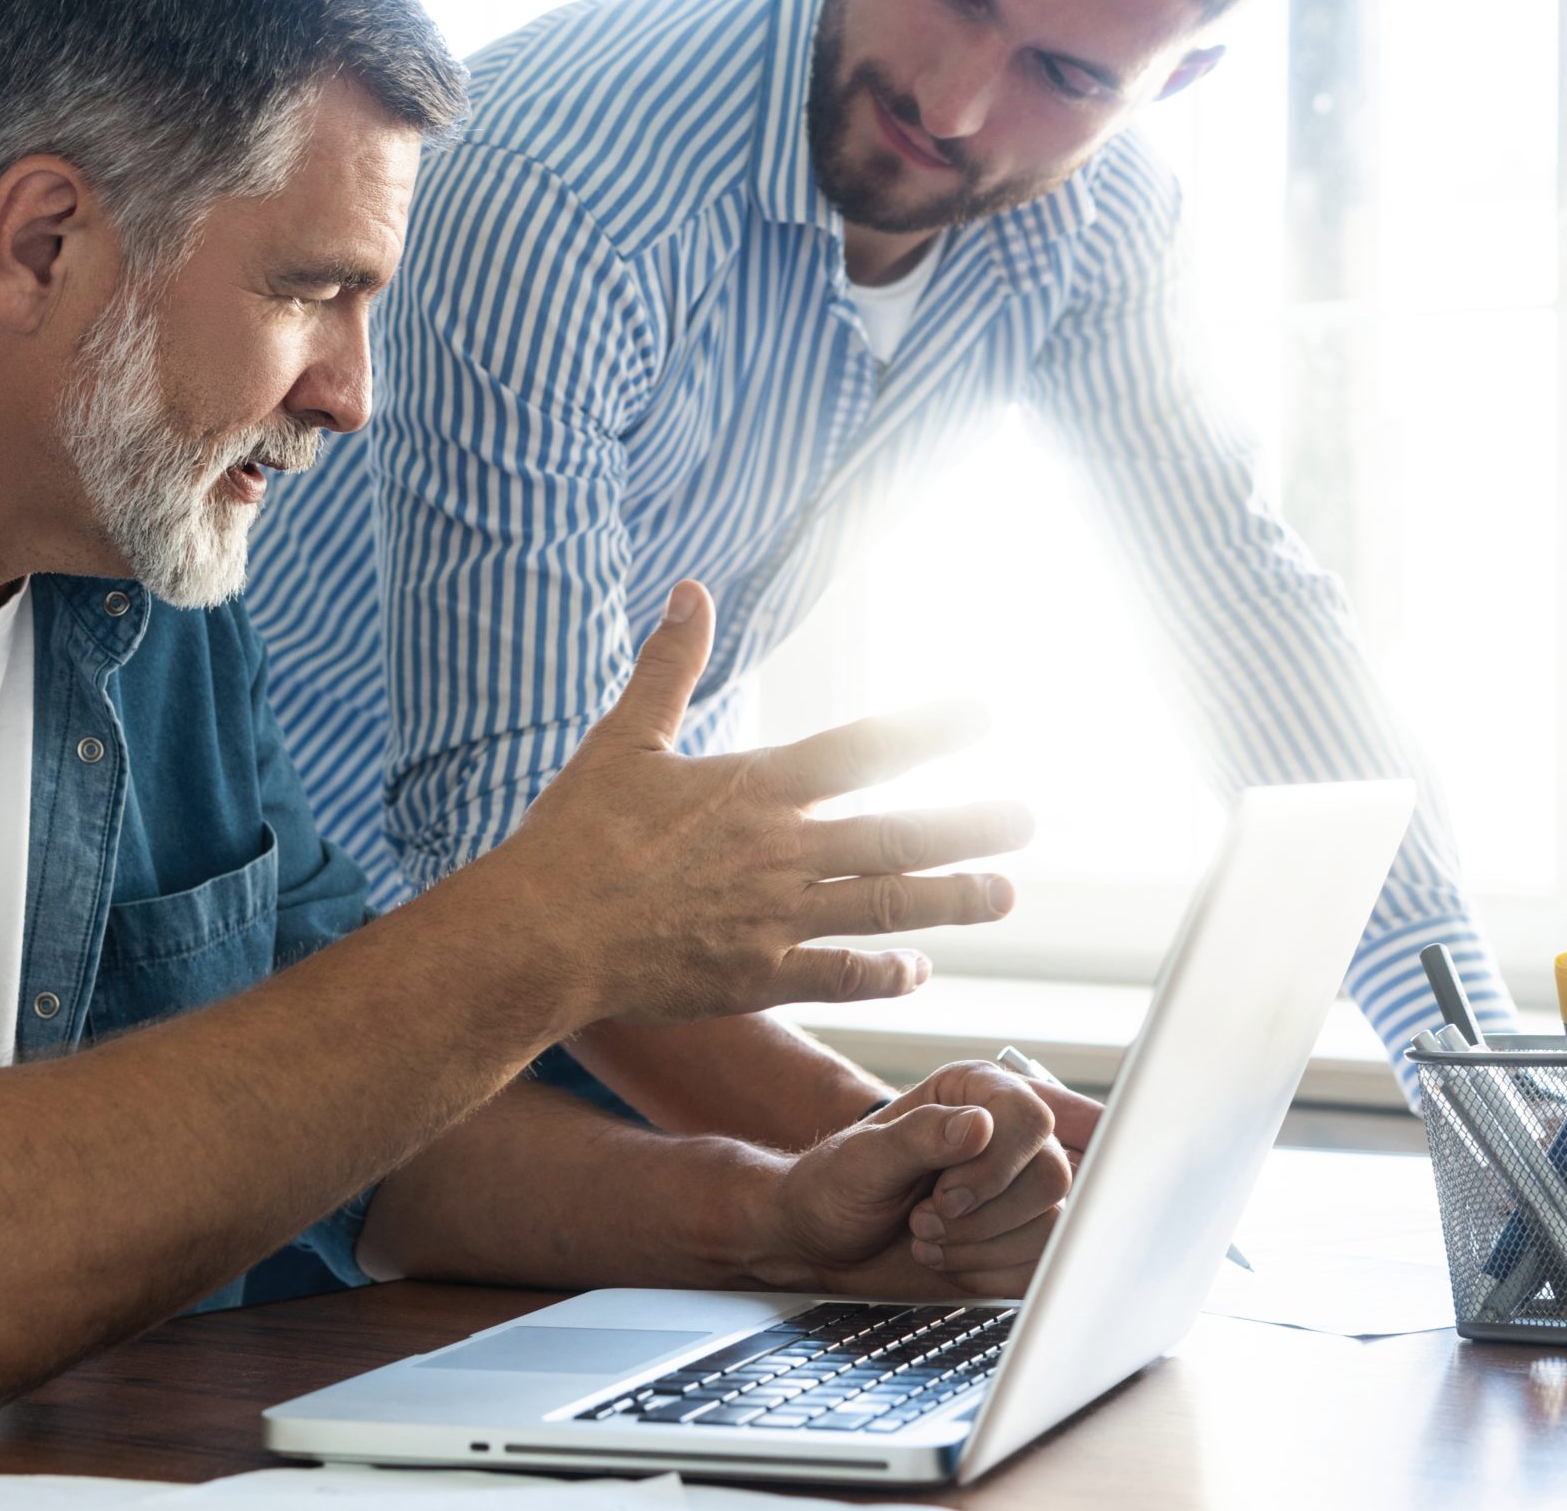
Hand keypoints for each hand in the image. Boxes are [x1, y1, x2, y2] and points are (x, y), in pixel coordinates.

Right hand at [478, 581, 1033, 1026]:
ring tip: (1006, 892)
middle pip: (897, 834)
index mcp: (755, 787)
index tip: (986, 716)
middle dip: (969, 824)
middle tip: (1027, 819)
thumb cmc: (575, 835)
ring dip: (952, 898)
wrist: (539, 933)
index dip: (930, 729)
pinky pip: (839, 976)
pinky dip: (885, 974)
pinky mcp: (757, 977)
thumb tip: (689, 590)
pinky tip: (919, 969)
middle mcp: (780, 851)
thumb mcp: (623, 737)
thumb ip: (669, 666)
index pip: (863, 748)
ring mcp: (775, 918)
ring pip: (886, 905)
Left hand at [747, 1062, 1082, 1299]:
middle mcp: (1007, 1136)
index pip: (1031, 1119)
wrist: (824, 1242)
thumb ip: (920, 1136)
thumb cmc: (836, 1186)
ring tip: (927, 1238)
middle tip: (924, 1219)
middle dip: (983, 1215)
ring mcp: (1018, 1189)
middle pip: (1052, 1176)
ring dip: (979, 1247)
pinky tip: (950, 1261)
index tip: (945, 1196)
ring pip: (1050, 1225)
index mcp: (977, 1093)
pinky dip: (989, 1273)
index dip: (995, 1167)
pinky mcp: (1020, 1238)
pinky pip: (1040, 1263)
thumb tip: (979, 1126)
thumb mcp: (864, 1157)